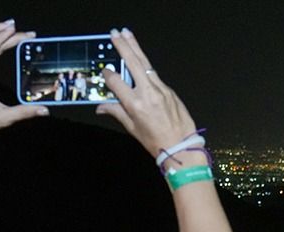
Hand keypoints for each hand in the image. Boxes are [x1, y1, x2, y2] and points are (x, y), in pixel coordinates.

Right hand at [97, 28, 197, 158]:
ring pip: (146, 64)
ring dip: (136, 48)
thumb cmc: (156, 141)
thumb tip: (101, 107)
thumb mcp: (132, 129)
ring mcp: (161, 89)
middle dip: (123, 47)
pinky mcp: (170, 90)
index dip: (108, 75)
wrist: (182, 146)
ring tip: (127, 34)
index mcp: (135, 104)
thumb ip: (117, 112)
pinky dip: (146, 67)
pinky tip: (140, 59)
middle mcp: (148, 93)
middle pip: (133, 63)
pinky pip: (155, 75)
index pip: (116, 82)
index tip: (104, 71)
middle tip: (115, 33)